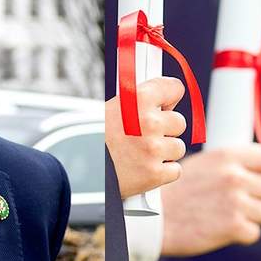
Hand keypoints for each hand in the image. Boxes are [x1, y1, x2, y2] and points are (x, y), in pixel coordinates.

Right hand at [105, 77, 187, 197]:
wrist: (81, 169)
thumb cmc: (94, 139)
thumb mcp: (112, 108)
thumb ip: (139, 101)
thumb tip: (166, 98)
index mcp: (137, 99)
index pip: (173, 88)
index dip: (170, 96)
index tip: (167, 102)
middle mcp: (148, 122)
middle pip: (179, 122)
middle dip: (165, 129)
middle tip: (144, 134)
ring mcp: (153, 149)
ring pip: (178, 147)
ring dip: (164, 152)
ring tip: (140, 152)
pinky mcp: (155, 173)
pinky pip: (174, 170)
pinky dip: (162, 172)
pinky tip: (144, 167)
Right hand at [160, 146, 260, 255]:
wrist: (153, 218)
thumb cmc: (175, 191)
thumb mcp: (200, 165)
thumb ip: (228, 165)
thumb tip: (254, 169)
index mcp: (226, 156)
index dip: (256, 169)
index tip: (244, 176)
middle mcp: (233, 176)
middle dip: (250, 196)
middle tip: (225, 201)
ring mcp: (236, 201)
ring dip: (246, 216)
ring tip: (219, 215)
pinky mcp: (235, 226)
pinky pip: (253, 232)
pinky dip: (239, 234)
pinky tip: (219, 228)